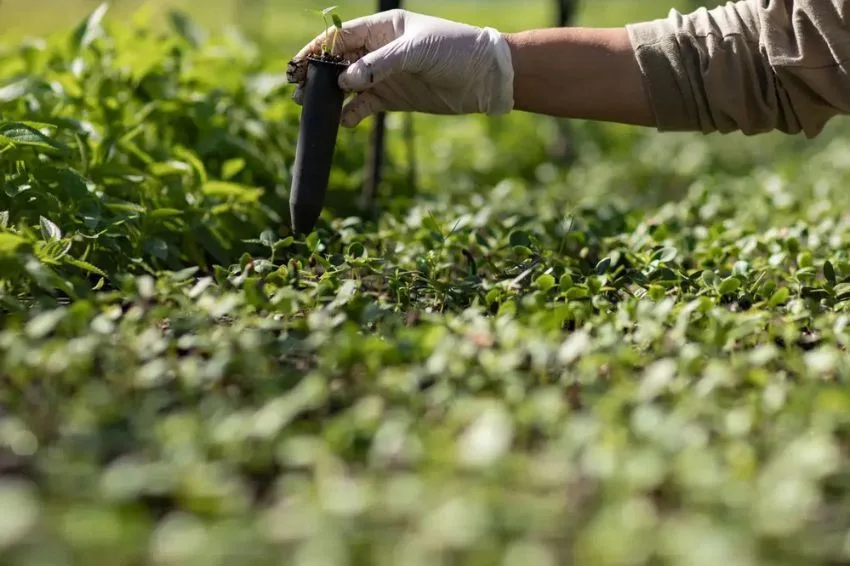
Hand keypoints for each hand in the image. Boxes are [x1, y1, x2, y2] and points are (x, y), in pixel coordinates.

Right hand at [286, 9, 514, 126]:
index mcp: (383, 28)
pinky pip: (365, 107)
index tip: (297, 64)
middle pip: (339, 62)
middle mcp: (380, 51)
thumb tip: (344, 81)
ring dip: (330, 97)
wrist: (485, 77)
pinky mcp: (394, 99)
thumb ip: (378, 65)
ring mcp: (386, 76)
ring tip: (310, 108)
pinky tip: (343, 122)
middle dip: (317, 76)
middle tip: (296, 90)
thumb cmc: (454, 50)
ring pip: (348, 86)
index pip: (342, 37)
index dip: (318, 49)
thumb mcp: (415, 52)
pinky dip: (352, 114)